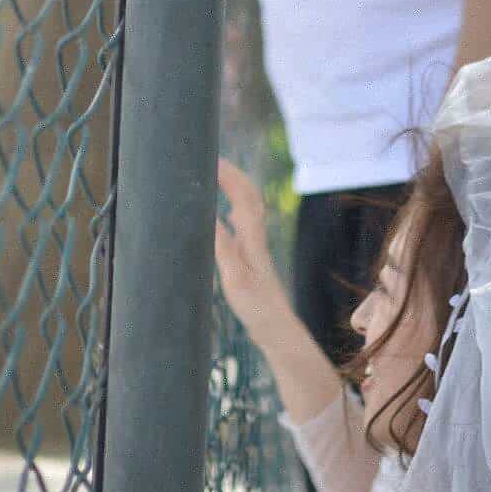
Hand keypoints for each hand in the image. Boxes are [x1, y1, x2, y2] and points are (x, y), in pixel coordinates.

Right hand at [214, 159, 288, 347]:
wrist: (278, 330)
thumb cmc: (258, 308)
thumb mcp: (235, 279)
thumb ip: (224, 248)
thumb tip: (212, 217)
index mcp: (252, 240)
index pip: (243, 198)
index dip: (230, 177)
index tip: (213, 161)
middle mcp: (257, 240)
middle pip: (250, 198)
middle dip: (235, 176)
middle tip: (216, 162)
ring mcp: (257, 249)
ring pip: (250, 210)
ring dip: (236, 190)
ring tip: (219, 179)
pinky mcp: (254, 260)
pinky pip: (245, 225)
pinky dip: (235, 211)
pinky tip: (226, 216)